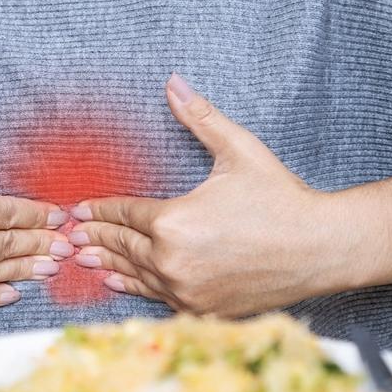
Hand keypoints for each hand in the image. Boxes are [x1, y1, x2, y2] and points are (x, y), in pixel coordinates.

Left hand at [69, 73, 379, 317]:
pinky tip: (118, 283)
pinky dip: (133, 288)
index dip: (100, 208)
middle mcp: (172, 260)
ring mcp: (186, 290)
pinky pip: (155, 298)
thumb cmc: (282, 199)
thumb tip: (173, 82)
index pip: (125, 212)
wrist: (320, 249)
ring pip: (134, 274)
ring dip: (107, 263)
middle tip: (71, 234)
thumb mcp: (240, 151)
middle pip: (122, 245)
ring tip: (83, 258)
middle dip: (95, 236)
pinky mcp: (200, 309)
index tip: (79, 208)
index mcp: (174, 221)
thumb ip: (201, 117)